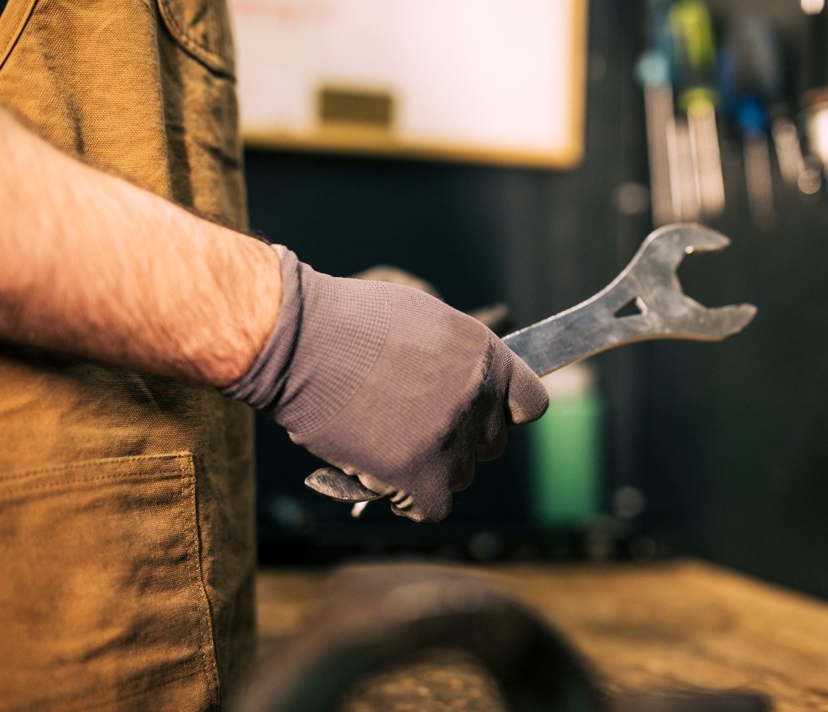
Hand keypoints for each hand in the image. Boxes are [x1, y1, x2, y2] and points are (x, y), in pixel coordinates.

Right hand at [224, 246, 547, 520]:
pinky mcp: (417, 472)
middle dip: (457, 442)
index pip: (530, 404)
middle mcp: (477, 395)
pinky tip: (377, 473)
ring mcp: (449, 436)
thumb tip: (472, 383)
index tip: (478, 419)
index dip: (502, 416)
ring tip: (381, 438)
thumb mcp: (424, 321)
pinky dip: (406, 499)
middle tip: (410, 426)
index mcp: (485, 354)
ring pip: (458, 477)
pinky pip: (431, 507)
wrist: (297, 338)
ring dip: (426, 468)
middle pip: (489, 447)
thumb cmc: (348, 323)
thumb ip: (459, 358)